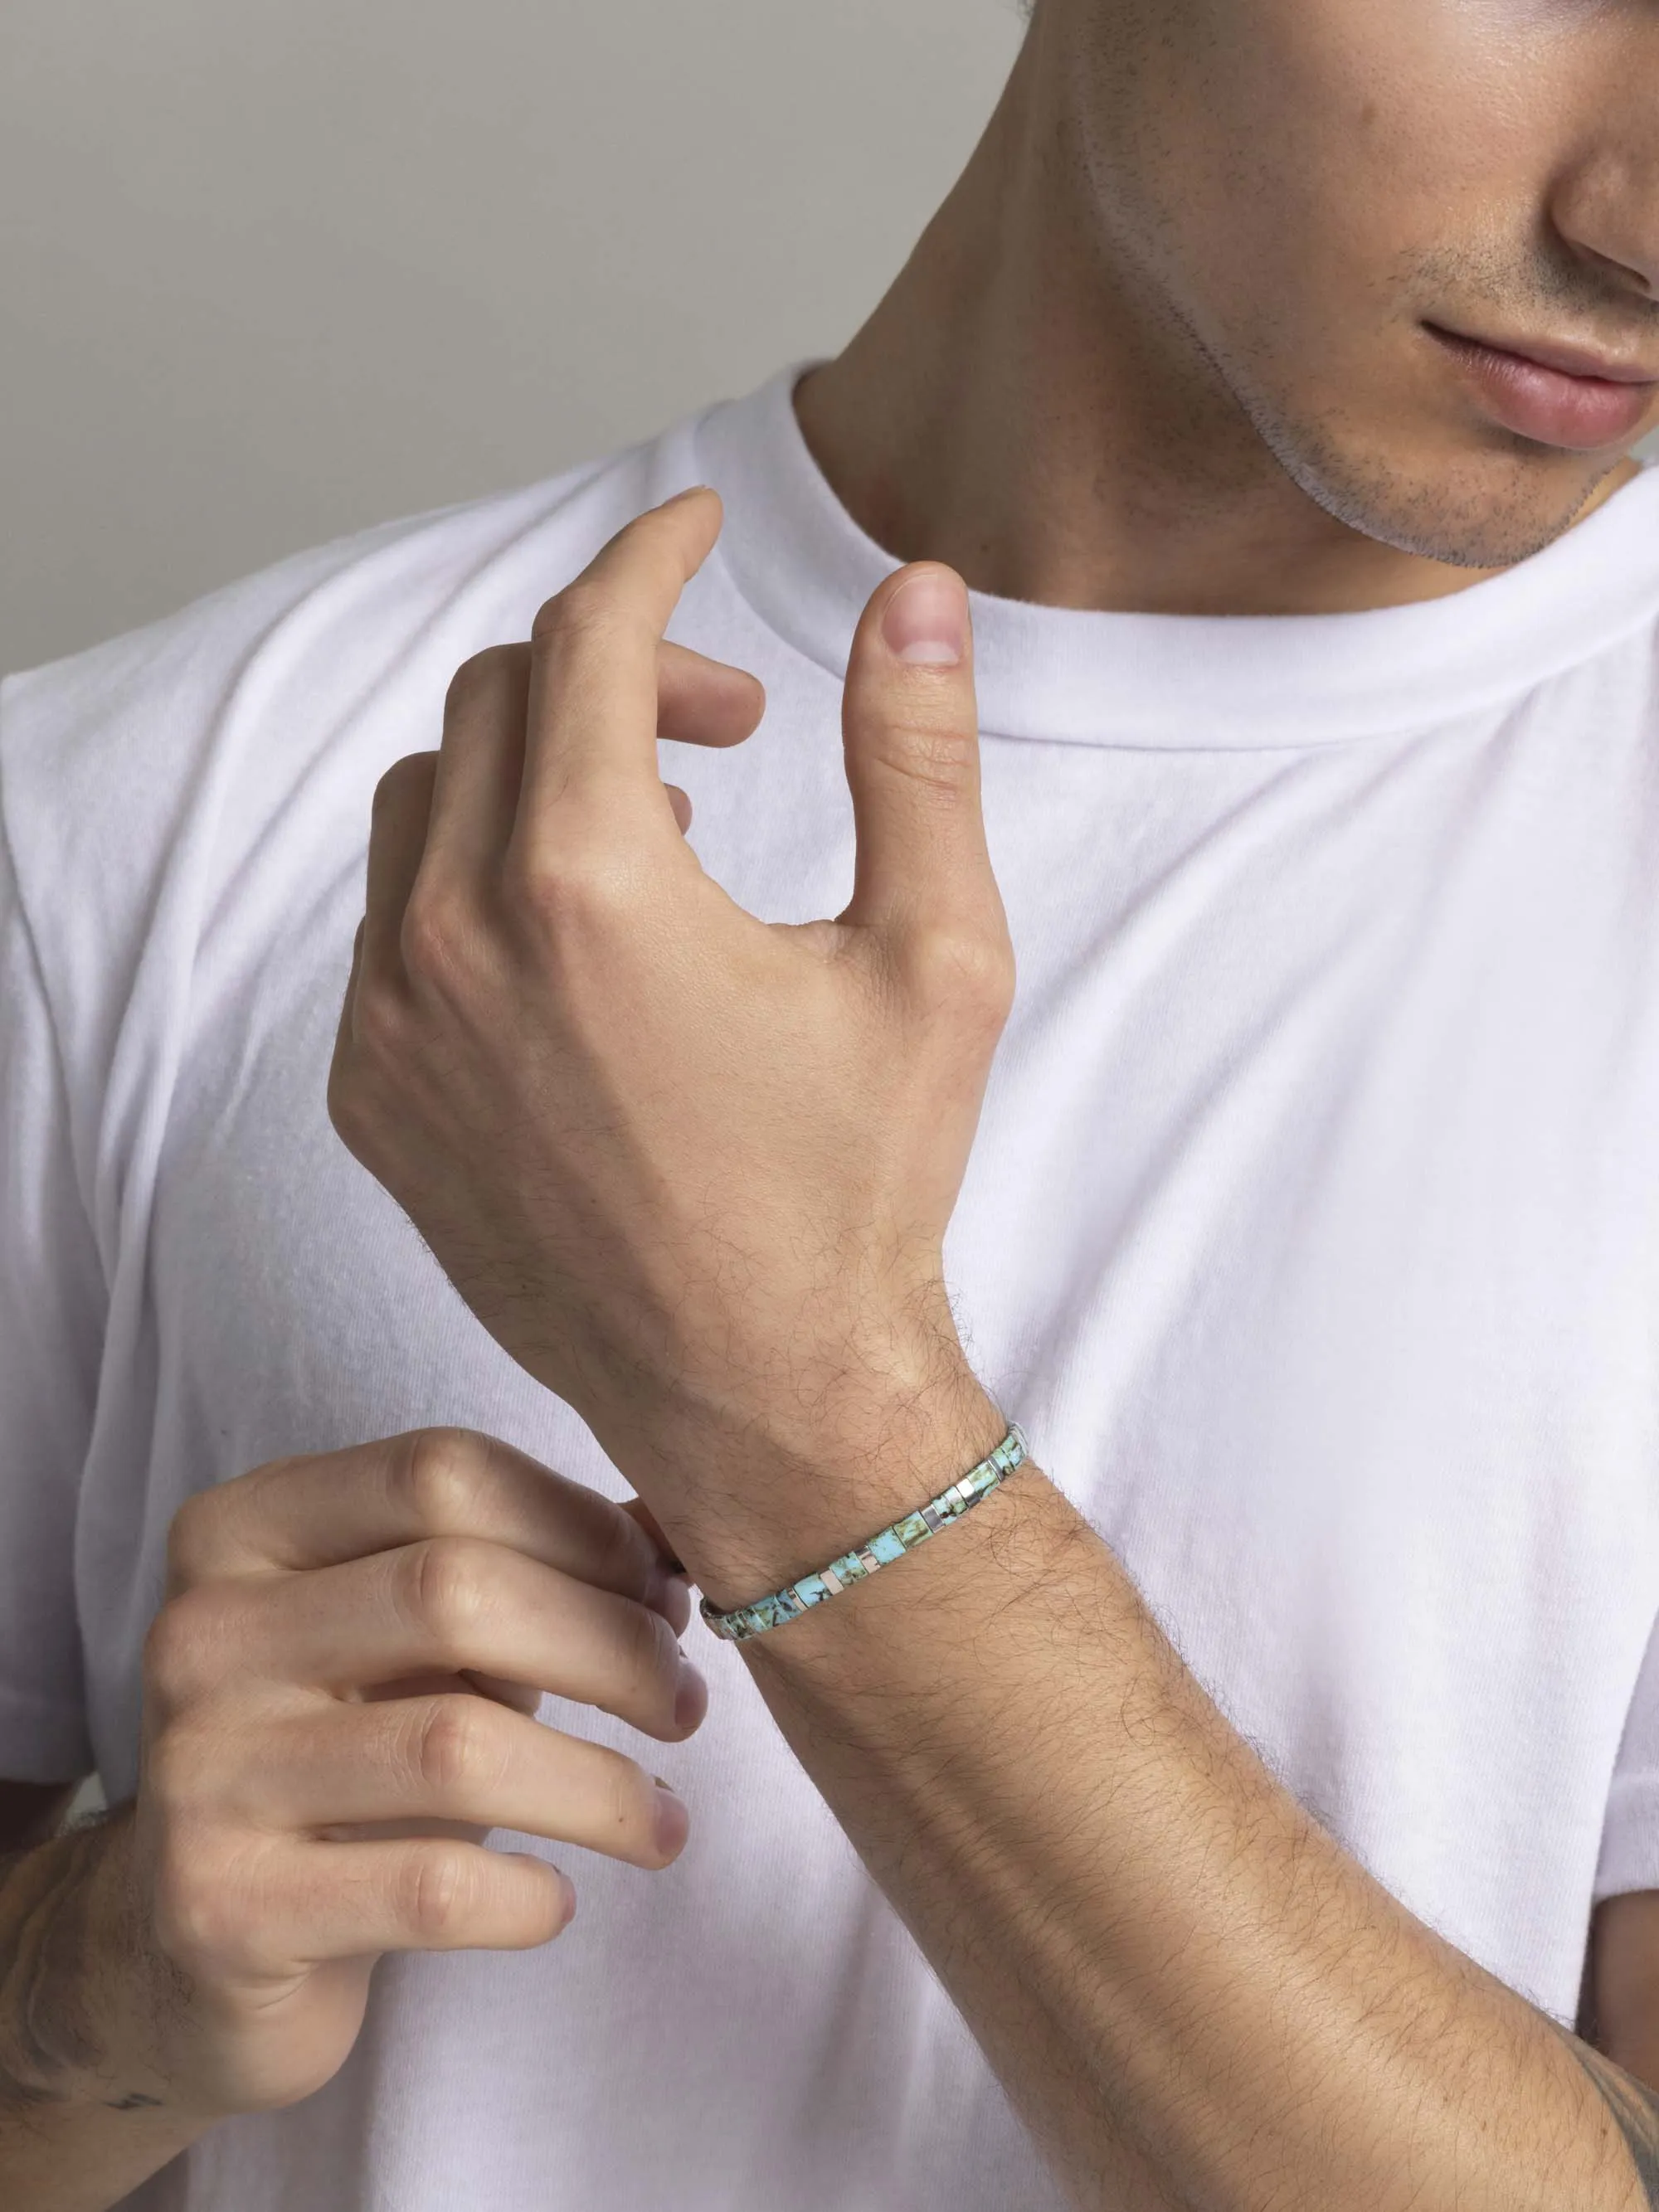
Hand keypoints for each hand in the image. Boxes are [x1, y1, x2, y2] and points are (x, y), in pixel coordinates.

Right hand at [104, 1429, 702, 2119]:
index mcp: (244, 1530)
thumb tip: (682, 1532)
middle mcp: (203, 1633)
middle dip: (610, 1646)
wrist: (196, 1946)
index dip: (581, 1524)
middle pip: (454, 1590)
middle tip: (684, 1704)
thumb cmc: (348, 1752)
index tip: (664, 1591)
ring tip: (661, 1820)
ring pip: (456, 1746)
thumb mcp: (423, 1640)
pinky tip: (558, 1897)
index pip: (440, 1471)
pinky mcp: (222, 1911)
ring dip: (599, 1786)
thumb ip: (536, 1568)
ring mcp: (202, 1772)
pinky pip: (429, 1890)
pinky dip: (527, 1895)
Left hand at [327, 490, 1012, 1594]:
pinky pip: (390, 922)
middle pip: (501, 694)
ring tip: (663, 838)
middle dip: (616, 664)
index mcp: (595, 883)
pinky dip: (473, 880)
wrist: (764, 1396)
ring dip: (536, 766)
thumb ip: (917, 754)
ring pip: (426, 797)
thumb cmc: (858, 1191)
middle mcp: (459, 939)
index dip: (652, 557)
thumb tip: (918, 594)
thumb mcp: (931, 957)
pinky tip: (580, 947)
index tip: (694, 534)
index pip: (588, 634)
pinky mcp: (374, 1096)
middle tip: (731, 719)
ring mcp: (395, 1024)